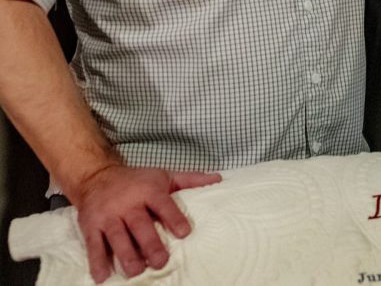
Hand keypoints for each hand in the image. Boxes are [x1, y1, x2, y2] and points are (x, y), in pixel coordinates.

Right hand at [73, 163, 220, 282]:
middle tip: (160, 261)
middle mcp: (128, 204)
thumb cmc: (137, 180)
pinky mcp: (91, 226)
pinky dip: (97, 261)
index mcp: (149, 191)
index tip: (185, 233)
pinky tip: (103, 277)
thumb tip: (219, 179)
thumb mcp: (164, 176)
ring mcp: (108, 216)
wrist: (97, 176)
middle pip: (140, 225)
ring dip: (126, 255)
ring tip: (136, 271)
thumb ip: (190, 179)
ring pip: (118, 237)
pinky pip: (94, 245)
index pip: (164, 204)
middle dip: (150, 244)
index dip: (174, 218)